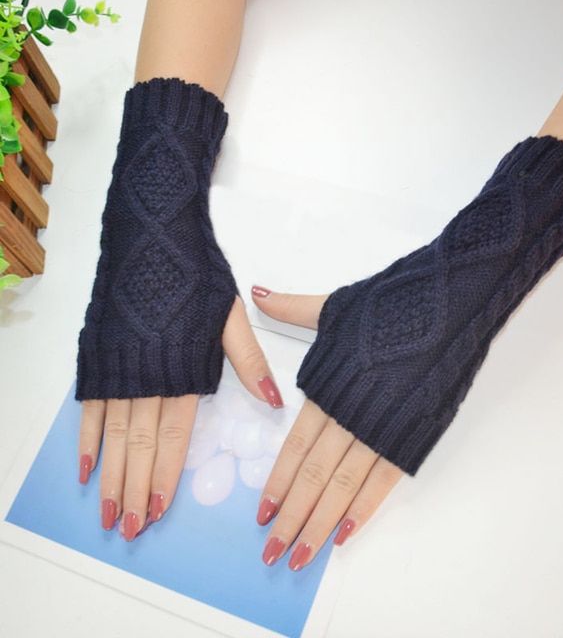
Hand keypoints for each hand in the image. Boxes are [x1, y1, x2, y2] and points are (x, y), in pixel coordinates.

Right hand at [78, 295, 282, 539]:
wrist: (154, 239)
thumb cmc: (196, 277)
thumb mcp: (232, 318)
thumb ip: (249, 362)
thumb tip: (274, 401)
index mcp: (185, 373)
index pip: (173, 439)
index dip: (165, 477)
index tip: (159, 510)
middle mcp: (149, 379)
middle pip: (140, 446)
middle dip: (135, 491)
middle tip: (129, 528)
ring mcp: (119, 370)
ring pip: (113, 435)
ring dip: (110, 476)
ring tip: (107, 511)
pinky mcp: (98, 357)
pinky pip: (89, 406)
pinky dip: (86, 438)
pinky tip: (84, 467)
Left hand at [250, 285, 404, 569]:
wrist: (446, 306)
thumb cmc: (390, 305)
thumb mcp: (333, 306)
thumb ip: (291, 309)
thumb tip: (256, 294)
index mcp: (327, 390)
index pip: (295, 448)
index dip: (277, 483)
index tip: (261, 513)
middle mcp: (348, 417)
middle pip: (313, 477)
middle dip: (291, 518)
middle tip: (271, 551)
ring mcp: (381, 431)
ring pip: (343, 488)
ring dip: (319, 526)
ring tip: (300, 557)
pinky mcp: (412, 437)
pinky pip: (383, 482)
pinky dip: (363, 510)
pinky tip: (345, 534)